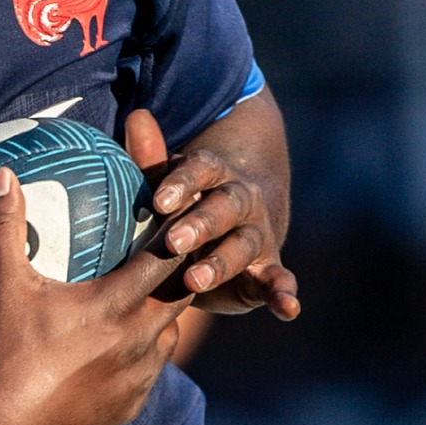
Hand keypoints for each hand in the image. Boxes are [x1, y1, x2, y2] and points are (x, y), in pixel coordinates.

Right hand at [0, 165, 193, 424]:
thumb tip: (3, 173)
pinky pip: (151, 371)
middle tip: (175, 246)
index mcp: (117, 304)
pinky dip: (143, 354)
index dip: (181, 228)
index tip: (185, 208)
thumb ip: (7, 226)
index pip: (170, 254)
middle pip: (182, 291)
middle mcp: (141, 340)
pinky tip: (122, 347)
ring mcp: (140, 378)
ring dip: (162, 313)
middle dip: (182, 268)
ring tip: (146, 297)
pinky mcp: (130, 406)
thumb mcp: (3, 285)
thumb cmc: (3, 353)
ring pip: (169, 333)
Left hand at [125, 107, 299, 319]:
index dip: (181, 183)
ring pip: (244, 244)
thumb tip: (138, 115)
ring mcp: (257, 235)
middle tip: (174, 241)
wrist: (231, 226)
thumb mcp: (167, 183)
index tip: (160, 201)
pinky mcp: (267, 269)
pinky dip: (284, 294)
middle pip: (225, 206)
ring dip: (222, 262)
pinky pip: (278, 280)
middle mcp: (241, 201)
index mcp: (214, 174)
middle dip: (201, 224)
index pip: (200, 170)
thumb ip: (152, 157)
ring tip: (197, 279)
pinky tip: (287, 309)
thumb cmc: (185, 204)